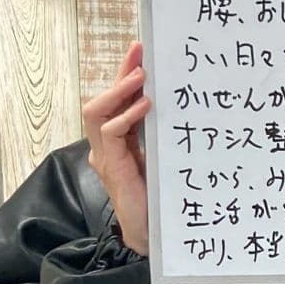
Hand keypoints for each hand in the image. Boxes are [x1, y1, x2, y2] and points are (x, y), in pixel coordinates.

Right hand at [81, 41, 152, 254]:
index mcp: (121, 140)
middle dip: (121, 73)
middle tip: (139, 52)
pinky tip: (145, 107)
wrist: (154, 232)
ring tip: (141, 76)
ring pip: (97, 113)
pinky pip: (109, 134)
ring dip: (119, 91)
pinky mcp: (111, 167)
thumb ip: (165, 133)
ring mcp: (105, 155)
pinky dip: (126, 117)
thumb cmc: (162, 196)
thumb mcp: (166, 155)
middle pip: (105, 99)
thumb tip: (187, 104)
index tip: (143, 51)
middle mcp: (108, 145)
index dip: (128, 74)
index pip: (120, 100)